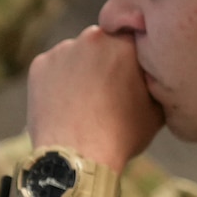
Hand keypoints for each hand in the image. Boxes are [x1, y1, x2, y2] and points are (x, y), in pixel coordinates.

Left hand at [26, 25, 162, 171]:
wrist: (76, 158)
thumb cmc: (121, 136)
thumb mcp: (156, 111)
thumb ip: (156, 83)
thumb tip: (156, 77)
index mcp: (125, 44)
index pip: (133, 38)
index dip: (132, 57)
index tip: (131, 76)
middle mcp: (93, 37)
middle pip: (102, 44)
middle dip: (105, 62)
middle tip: (108, 92)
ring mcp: (63, 50)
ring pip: (76, 55)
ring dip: (81, 71)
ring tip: (84, 104)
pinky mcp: (39, 65)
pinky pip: (53, 69)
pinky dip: (58, 82)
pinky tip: (66, 106)